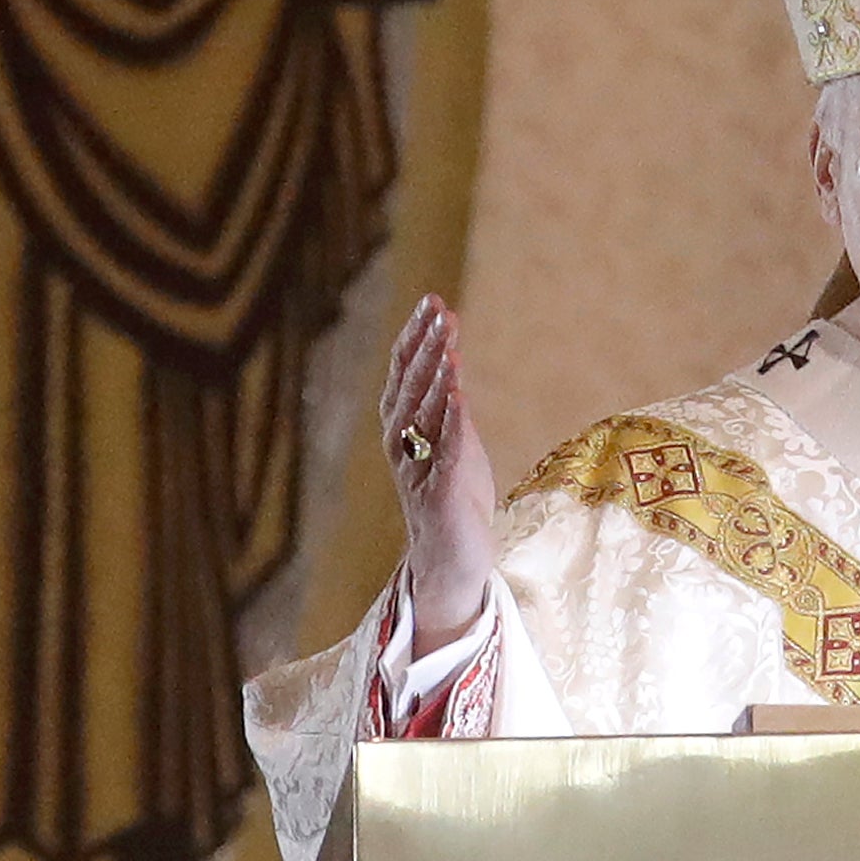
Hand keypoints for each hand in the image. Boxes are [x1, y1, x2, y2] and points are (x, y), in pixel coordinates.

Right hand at [382, 294, 497, 656]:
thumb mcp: (450, 438)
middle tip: (441, 311)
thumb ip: (445, 400)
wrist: (452, 561)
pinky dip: (449, 422)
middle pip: (411, 387)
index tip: (432, 300)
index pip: (404, 372)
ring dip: (435, 378)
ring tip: (448, 345)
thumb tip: (449, 350)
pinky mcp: (441, 495)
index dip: (416, 335)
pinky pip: (444, 453)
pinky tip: (457, 394)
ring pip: (422, 416)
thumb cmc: (452, 494)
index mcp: (402, 429)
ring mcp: (419, 471)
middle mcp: (403, 446)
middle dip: (426, 347)